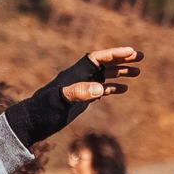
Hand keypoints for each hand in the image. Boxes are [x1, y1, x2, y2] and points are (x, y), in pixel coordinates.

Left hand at [4, 48, 146, 145]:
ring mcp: (81, 87)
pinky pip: (101, 89)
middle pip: (104, 63)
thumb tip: (100, 88)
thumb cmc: (43, 110)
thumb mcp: (60, 101)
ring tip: (138, 72)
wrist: (32, 122)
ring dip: (120, 72)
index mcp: (75, 73)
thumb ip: (79, 92)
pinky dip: (113, 88)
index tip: (132, 52)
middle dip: (122, 59)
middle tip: (141, 56)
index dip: (115, 54)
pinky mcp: (82, 98)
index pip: (98, 58)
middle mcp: (80, 77)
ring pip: (104, 75)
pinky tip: (124, 89)